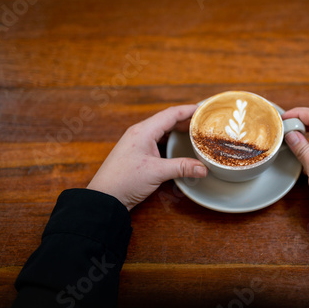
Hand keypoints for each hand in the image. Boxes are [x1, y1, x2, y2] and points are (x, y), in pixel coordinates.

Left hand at [87, 105, 207, 210]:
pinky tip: (179, 147)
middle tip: (203, 122)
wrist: (105, 198)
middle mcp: (140, 133)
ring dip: (178, 131)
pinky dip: (171, 142)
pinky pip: (158, 142)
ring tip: (195, 133)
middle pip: (167, 120)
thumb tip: (203, 168)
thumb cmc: (124, 180)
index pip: (171, 114)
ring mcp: (138, 144)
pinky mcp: (138, 155)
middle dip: (186, 120)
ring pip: (163, 131)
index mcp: (143, 131)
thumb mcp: (157, 172)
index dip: (188, 110)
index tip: (203, 109)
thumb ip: (182, 168)